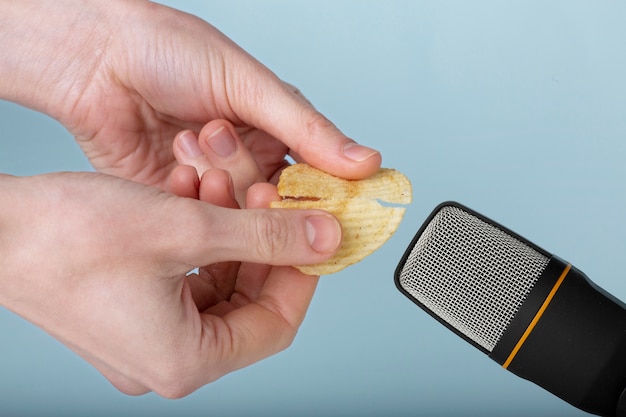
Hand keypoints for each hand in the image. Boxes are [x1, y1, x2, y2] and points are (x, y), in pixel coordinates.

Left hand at [0, 0, 380, 187]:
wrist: (94, 58)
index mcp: (274, 130)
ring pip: (235, 214)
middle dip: (256, 184)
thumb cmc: (169, 52)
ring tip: (191, 138)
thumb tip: (364, 161)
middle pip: (275, 203)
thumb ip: (308, 130)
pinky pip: (196, 218)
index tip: (332, 215)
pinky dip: (188, 197)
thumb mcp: (249, 85)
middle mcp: (245, 161)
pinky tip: (174, 162)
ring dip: (216, 183)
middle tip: (244, 168)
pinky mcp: (174, 202)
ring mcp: (210, 184)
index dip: (324, 196)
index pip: (316, 178)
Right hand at [0, 169, 339, 397]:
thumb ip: (265, 235)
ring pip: (218, 278)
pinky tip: (191, 191)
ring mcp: (148, 336)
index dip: (301, 272)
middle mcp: (166, 358)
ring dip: (226, 228)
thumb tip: (324, 240)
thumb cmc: (64, 237)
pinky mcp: (133, 309)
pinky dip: (197, 234)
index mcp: (183, 361)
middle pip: (247, 299)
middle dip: (259, 238)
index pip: (276, 324)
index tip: (311, 231)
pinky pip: (185, 274)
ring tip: (220, 179)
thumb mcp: (184, 228)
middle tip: (264, 192)